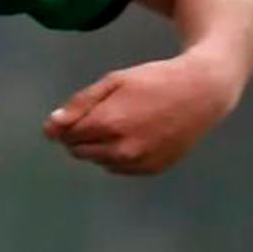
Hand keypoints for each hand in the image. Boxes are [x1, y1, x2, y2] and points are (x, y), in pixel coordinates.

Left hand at [42, 49, 243, 174]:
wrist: (201, 93)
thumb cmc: (154, 80)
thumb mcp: (113, 81)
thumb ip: (80, 105)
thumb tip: (51, 127)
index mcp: (108, 124)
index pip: (67, 136)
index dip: (65, 124)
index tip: (75, 113)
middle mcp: (121, 150)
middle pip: (79, 151)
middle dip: (80, 135)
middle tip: (100, 115)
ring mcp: (139, 164)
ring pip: (98, 161)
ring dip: (99, 146)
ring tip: (121, 123)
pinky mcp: (153, 170)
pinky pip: (119, 168)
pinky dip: (118, 156)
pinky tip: (134, 135)